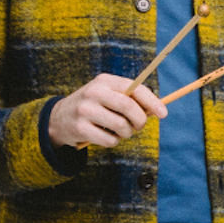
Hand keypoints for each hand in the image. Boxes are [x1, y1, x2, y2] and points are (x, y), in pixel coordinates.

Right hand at [50, 72, 165, 147]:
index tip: (164, 114)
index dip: (152, 102)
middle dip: (140, 121)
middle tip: (138, 127)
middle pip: (129, 107)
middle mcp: (93, 92)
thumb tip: (157, 109)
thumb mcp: (108, 95)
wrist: (59, 118)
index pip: (134, 88)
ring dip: (127, 133)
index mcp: (105, 81)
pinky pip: (110, 140)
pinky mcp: (80, 128)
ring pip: (121, 126)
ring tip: (120, 131)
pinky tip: (105, 136)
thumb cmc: (94, 107)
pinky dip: (114, 142)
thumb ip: (130, 99)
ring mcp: (85, 110)